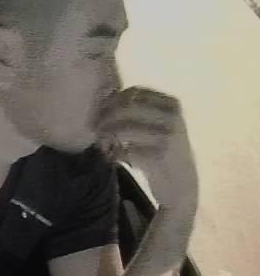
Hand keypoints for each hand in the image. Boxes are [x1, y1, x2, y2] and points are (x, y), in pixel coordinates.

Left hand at [96, 87, 198, 215]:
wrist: (181, 182)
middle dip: (105, 116)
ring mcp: (168, 136)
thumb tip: (100, 101)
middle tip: (94, 127)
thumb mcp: (156, 123)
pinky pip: (127, 149)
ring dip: (107, 134)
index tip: (99, 111)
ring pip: (124, 128)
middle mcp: (172, 117)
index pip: (134, 92)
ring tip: (101, 142)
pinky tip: (113, 157)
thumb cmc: (161, 148)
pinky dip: (115, 153)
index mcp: (171, 104)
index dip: (112, 99)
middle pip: (126, 107)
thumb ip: (135, 110)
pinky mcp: (160, 156)